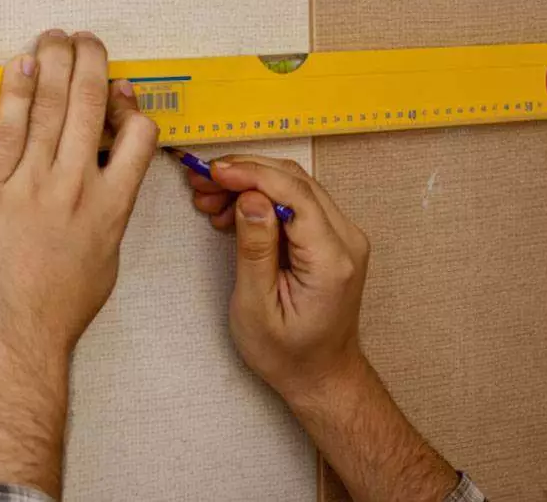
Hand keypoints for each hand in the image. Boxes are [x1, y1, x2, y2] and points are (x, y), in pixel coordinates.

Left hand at [0, 30, 156, 496]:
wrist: (15, 338)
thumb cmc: (58, 310)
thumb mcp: (105, 261)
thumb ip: (109, 213)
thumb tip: (110, 184)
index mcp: (112, 206)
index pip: (138, 136)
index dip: (130, 105)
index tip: (119, 93)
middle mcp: (77, 187)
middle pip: (91, 106)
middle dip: (92, 63)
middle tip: (88, 41)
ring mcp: (33, 185)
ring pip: (51, 107)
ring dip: (55, 63)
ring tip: (56, 38)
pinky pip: (7, 130)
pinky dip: (16, 94)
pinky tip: (20, 68)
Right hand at [187, 156, 459, 501]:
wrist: (321, 375)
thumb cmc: (287, 353)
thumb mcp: (256, 308)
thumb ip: (255, 249)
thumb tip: (249, 198)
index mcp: (331, 259)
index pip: (293, 193)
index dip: (250, 174)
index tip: (212, 170)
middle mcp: (346, 239)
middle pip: (294, 181)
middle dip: (244, 173)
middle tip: (200, 181)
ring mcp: (343, 235)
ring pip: (294, 186)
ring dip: (250, 183)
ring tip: (207, 198)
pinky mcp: (332, 237)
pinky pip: (296, 201)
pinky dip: (262, 197)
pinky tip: (230, 211)